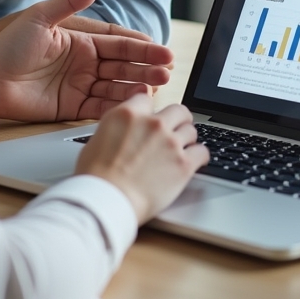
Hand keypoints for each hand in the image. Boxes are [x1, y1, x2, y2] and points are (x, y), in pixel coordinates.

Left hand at [0, 0, 172, 121]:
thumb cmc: (9, 46)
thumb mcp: (40, 18)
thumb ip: (69, 2)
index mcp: (81, 41)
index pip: (118, 43)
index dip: (141, 47)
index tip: (162, 49)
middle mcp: (84, 64)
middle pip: (123, 66)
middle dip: (146, 67)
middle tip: (167, 70)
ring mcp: (79, 86)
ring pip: (116, 87)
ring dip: (137, 86)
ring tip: (156, 87)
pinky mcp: (71, 108)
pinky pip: (100, 108)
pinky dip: (117, 106)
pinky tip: (133, 104)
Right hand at [76, 96, 208, 223]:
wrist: (109, 199)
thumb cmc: (97, 176)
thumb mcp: (96, 139)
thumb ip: (116, 128)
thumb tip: (123, 131)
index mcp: (128, 114)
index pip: (147, 98)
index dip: (149, 110)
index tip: (151, 118)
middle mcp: (152, 123)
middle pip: (178, 110)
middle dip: (177, 119)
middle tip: (176, 128)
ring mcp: (170, 142)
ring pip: (191, 130)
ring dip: (187, 139)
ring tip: (183, 149)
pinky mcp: (184, 164)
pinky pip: (202, 152)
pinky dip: (200, 156)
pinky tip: (195, 161)